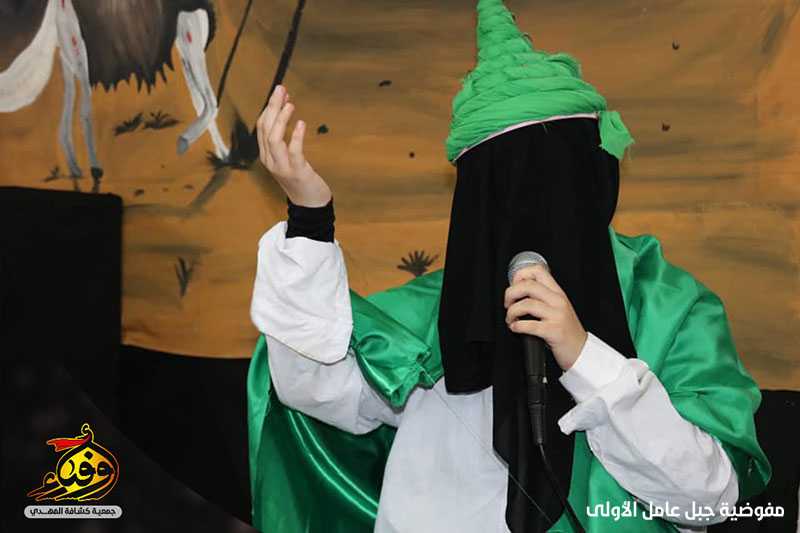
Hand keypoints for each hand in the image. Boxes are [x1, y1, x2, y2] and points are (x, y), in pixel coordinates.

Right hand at [256, 85, 331, 206]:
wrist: (309, 204)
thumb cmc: (300, 178)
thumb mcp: (287, 158)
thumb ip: (284, 139)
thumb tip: (285, 111)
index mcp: (267, 155)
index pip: (262, 127)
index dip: (270, 108)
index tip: (280, 93)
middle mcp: (270, 160)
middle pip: (266, 129)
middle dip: (272, 107)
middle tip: (281, 89)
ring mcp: (282, 167)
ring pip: (274, 139)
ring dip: (281, 120)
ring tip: (290, 104)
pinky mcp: (297, 172)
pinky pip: (293, 152)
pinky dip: (296, 137)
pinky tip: (301, 124)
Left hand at [504, 264, 587, 370]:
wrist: (580, 350)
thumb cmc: (566, 330)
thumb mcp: (558, 307)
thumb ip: (542, 297)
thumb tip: (518, 291)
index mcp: (557, 292)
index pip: (538, 271)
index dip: (520, 275)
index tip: (513, 286)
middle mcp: (558, 301)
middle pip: (528, 285)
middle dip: (511, 294)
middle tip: (507, 304)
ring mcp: (557, 315)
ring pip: (526, 304)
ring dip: (512, 312)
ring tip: (511, 319)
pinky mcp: (554, 331)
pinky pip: (530, 325)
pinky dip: (517, 326)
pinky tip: (515, 328)